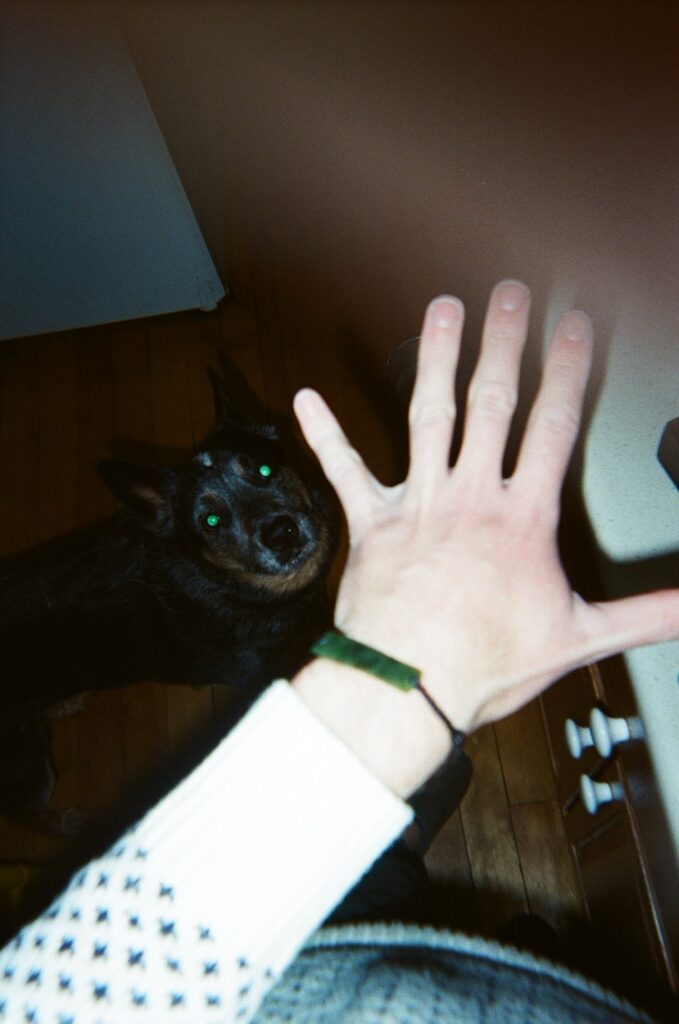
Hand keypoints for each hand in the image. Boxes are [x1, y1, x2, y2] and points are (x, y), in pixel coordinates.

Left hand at [294, 281, 678, 734]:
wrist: (409, 689)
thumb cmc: (484, 664)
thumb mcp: (578, 638)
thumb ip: (646, 614)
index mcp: (520, 519)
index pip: (553, 427)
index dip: (567, 369)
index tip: (574, 325)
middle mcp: (468, 498)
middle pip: (491, 404)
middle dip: (503, 343)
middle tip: (507, 294)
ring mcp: (417, 504)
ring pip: (426, 415)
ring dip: (434, 358)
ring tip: (441, 310)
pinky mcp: (371, 524)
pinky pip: (343, 470)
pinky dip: (325, 433)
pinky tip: (306, 398)